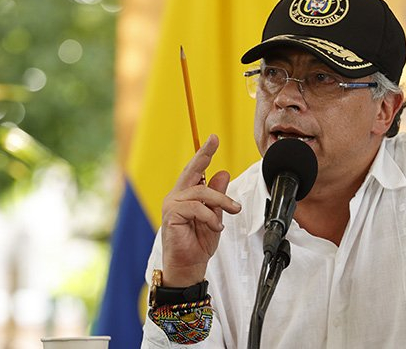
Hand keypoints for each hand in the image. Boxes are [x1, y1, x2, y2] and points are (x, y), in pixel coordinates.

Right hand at [161, 134, 241, 286]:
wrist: (188, 266)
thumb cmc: (199, 243)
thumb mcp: (215, 216)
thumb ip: (217, 197)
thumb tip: (223, 173)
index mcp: (187, 195)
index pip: (196, 170)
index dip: (204, 153)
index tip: (213, 138)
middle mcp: (177, 196)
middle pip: (192, 170)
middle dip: (204, 154)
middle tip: (214, 140)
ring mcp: (172, 204)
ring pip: (201, 191)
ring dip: (222, 201)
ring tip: (234, 211)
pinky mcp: (171, 214)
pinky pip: (197, 207)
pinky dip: (211, 217)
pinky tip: (216, 227)